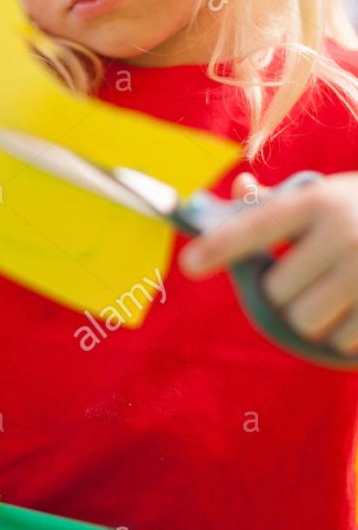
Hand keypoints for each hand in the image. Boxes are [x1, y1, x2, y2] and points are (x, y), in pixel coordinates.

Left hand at [178, 171, 357, 356]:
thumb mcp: (329, 195)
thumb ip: (281, 202)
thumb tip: (240, 188)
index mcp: (318, 202)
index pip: (257, 226)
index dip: (220, 246)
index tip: (189, 265)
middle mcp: (343, 233)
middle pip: (275, 291)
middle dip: (282, 292)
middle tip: (307, 276)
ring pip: (303, 321)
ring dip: (310, 317)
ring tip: (333, 294)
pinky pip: (340, 341)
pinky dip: (343, 334)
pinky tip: (357, 308)